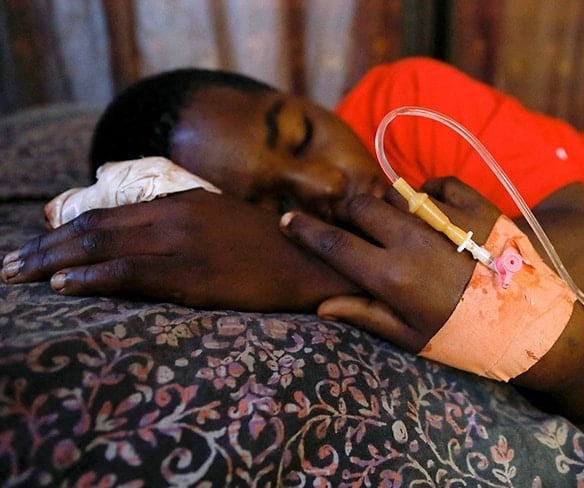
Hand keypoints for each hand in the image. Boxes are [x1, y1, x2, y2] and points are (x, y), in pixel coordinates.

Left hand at [2, 189, 360, 310]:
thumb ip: (184, 220)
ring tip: (18, 276)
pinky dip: (91, 278)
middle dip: (45, 248)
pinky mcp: (193, 273)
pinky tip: (64, 286)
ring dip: (53, 263)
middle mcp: (175, 216)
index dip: (64, 230)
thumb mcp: (223, 222)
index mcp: (181, 202)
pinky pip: (131, 273)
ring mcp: (183, 243)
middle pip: (94, 228)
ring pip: (102, 247)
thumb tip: (148, 228)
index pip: (108, 214)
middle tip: (9, 267)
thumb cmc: (269, 247)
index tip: (35, 246)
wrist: (312, 262)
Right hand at [280, 176, 501, 351]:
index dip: (305, 230)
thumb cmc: (465, 340)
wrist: (531, 329)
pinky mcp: (479, 208)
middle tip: (352, 226)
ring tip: (400, 225)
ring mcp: (448, 222)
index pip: (335, 244)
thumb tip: (322, 304)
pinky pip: (440, 183)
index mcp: (393, 278)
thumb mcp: (412, 337)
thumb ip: (366, 314)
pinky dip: (429, 192)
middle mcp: (415, 243)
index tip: (287, 220)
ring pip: (397, 194)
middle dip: (347, 213)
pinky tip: (432, 211)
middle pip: (361, 207)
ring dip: (389, 205)